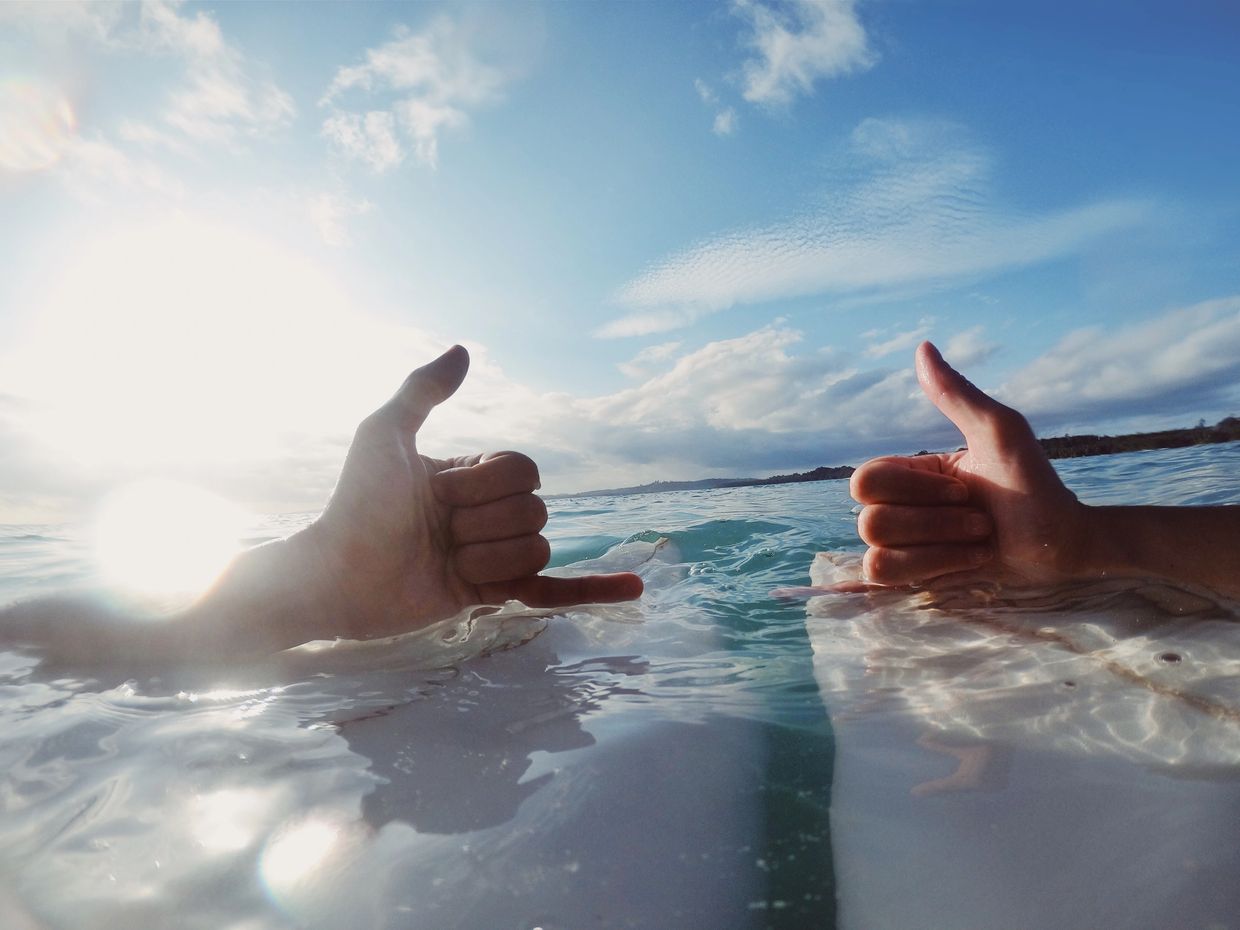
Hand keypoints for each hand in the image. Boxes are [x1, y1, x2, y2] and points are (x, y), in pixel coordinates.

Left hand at [304, 345, 641, 639]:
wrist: (339, 575)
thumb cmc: (355, 503)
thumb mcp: (383, 435)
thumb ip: (422, 391)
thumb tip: (464, 350)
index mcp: (471, 475)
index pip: (524, 471)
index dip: (488, 485)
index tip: (439, 494)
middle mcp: (487, 512)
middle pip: (535, 511)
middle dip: (485, 524)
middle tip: (439, 533)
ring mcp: (493, 554)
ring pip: (537, 549)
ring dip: (490, 559)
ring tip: (447, 564)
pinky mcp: (493, 594)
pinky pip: (553, 592)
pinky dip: (595, 591)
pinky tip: (635, 588)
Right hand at [849, 342, 1088, 587]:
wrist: (1065, 543)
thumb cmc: (1036, 484)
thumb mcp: (1000, 432)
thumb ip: (957, 394)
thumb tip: (923, 347)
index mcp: (911, 473)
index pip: (865, 480)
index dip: (915, 489)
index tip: (964, 487)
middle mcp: (900, 508)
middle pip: (870, 519)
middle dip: (933, 521)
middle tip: (977, 516)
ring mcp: (905, 546)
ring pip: (877, 550)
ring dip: (939, 547)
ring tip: (977, 540)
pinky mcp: (915, 578)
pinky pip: (883, 574)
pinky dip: (931, 567)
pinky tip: (967, 561)